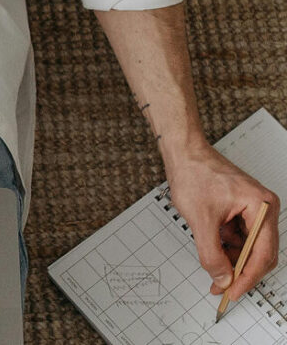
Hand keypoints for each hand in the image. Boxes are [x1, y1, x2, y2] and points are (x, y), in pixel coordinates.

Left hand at [166, 141, 279, 300]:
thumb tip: (221, 278)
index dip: (248, 277)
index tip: (233, 292)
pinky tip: (212, 250)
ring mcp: (252, 209)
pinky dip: (226, 246)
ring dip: (231, 259)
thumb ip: (211, 253)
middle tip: (222, 287)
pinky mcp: (239, 209)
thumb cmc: (194, 174)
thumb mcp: (201, 219)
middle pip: (260, 252)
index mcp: (261, 207)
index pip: (263, 253)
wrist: (182, 152)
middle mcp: (262, 208)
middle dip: (240, 270)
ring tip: (212, 269)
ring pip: (248, 246)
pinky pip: (238, 236)